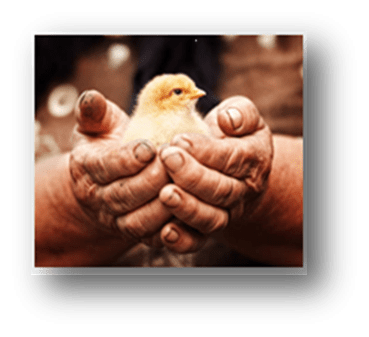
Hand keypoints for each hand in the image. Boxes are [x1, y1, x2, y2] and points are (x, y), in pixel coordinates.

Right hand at [69, 90, 171, 245]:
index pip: (104, 167)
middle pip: (124, 196)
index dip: (126, 158)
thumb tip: (91, 97)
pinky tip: (190, 210)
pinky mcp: (140, 234)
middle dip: (150, 180)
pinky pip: (155, 239)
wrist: (107, 184)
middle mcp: (101, 200)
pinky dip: (174, 231)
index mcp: (89, 170)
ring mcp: (120, 220)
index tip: (150, 147)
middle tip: (175, 163)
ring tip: (184, 183)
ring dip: (164, 206)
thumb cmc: (108, 148)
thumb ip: (95, 113)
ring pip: (140, 221)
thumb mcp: (99, 127)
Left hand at [158, 96, 272, 253]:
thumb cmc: (233, 137)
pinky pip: (198, 240)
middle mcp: (242, 190)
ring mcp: (226, 212)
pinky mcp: (208, 227)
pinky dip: (182, 239)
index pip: (231, 157)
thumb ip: (240, 112)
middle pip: (220, 189)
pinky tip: (165, 230)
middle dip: (191, 175)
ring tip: (164, 193)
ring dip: (186, 206)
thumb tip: (228, 119)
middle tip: (166, 157)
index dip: (205, 150)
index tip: (179, 139)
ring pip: (210, 217)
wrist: (238, 171)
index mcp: (252, 159)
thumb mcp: (243, 117)